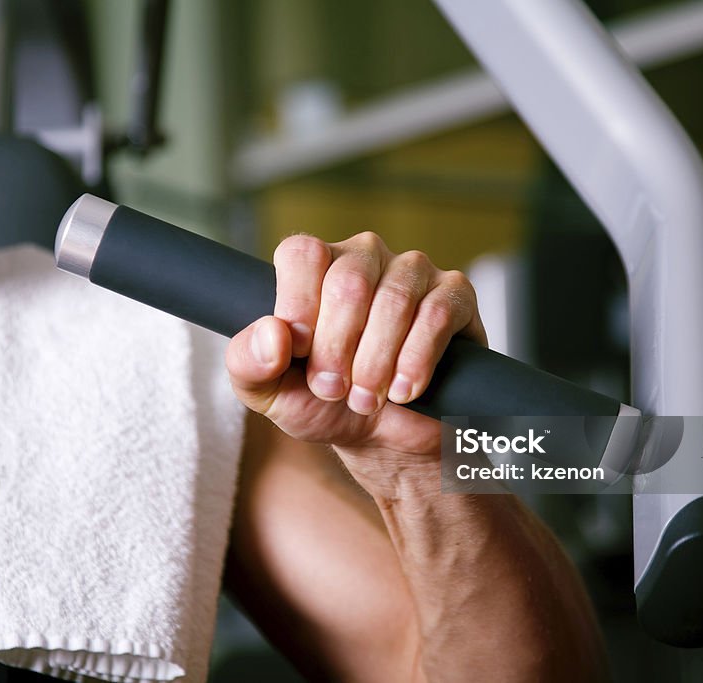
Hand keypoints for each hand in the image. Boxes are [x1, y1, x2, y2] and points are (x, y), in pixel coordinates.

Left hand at [225, 232, 486, 460]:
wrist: (385, 440)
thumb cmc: (325, 404)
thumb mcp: (269, 393)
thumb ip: (247, 363)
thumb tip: (273, 335)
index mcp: (315, 267)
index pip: (303, 254)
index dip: (300, 307)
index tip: (301, 356)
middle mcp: (363, 257)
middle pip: (349, 282)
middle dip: (337, 349)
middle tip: (333, 390)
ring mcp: (412, 272)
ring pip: (394, 301)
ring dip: (376, 363)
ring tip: (367, 400)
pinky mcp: (455, 296)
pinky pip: (437, 315)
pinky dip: (416, 361)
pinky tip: (404, 391)